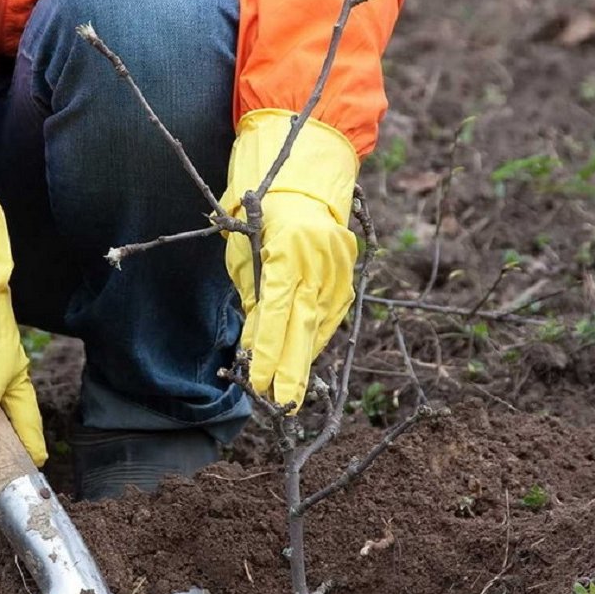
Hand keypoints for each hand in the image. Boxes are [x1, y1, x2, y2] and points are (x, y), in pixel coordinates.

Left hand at [226, 193, 357, 406]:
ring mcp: (339, 267)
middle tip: (284, 404)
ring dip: (303, 356)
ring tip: (290, 389)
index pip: (277, 311)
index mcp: (289, 250)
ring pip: (320, 322)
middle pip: (304, 323)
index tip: (261, 381)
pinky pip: (332, 314)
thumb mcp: (246, 257)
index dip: (269, 349)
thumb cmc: (261, 222)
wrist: (301, 189)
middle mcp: (319, 259)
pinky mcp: (348, 274)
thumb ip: (253, 302)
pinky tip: (304, 357)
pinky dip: (316, 336)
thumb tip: (252, 347)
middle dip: (293, 367)